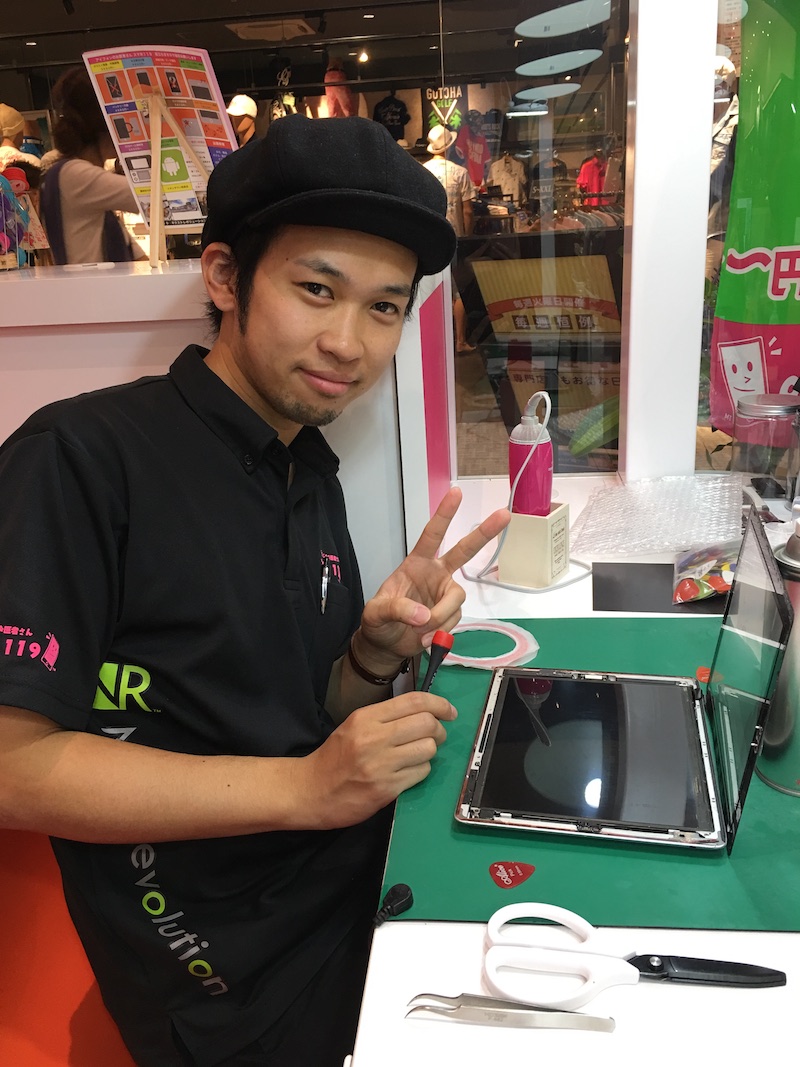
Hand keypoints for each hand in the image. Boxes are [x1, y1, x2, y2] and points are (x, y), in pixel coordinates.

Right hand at [299, 691, 456, 826]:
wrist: (310, 791)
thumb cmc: (335, 757)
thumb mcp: (354, 726)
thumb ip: (386, 717)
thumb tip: (425, 711)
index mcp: (366, 718)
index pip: (414, 701)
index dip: (439, 703)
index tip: (449, 711)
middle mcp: (374, 738)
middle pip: (427, 723)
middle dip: (439, 729)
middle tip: (435, 735)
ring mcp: (381, 764)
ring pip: (428, 749)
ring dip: (430, 752)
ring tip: (417, 755)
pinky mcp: (387, 788)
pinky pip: (421, 772)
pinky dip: (421, 770)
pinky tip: (407, 771)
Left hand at [356, 487, 509, 670]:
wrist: (386, 645)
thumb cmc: (378, 622)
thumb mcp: (376, 613)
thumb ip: (397, 610)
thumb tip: (424, 615)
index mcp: (416, 563)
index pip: (432, 535)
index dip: (444, 514)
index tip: (456, 492)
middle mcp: (436, 574)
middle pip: (465, 551)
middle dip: (484, 533)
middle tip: (505, 514)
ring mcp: (445, 594)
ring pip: (456, 599)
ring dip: (440, 617)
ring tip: (420, 631)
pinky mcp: (451, 614)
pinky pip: (454, 620)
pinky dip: (439, 632)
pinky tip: (425, 638)